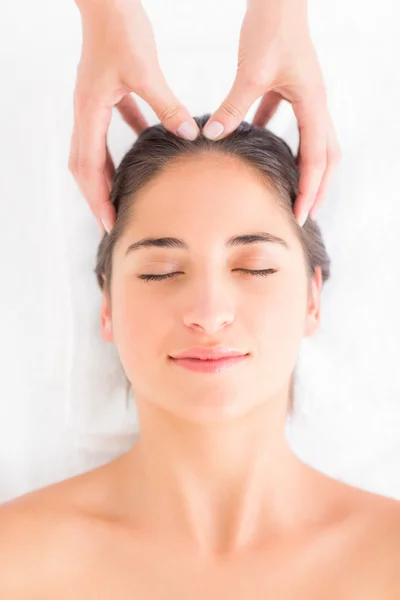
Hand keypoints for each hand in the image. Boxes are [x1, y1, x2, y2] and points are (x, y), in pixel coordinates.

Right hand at [68, 0, 199, 232]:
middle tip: (112, 222)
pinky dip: (120, 145)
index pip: (89, 168)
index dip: (98, 198)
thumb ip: (167, 106)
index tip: (110, 221)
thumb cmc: (120, 29)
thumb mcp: (146, 71)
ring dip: (105, 176)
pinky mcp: (103, 95)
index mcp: (89, 113)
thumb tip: (189, 134)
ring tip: (120, 197)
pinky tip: (140, 149)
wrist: (106, 0)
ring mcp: (91, 105)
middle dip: (96, 196)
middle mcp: (85, 114)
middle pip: (84, 167)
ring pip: (93, 151)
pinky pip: (108, 128)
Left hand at [202, 0, 340, 225]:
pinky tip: (259, 144)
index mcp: (313, 105)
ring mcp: (305, 96)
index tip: (299, 214)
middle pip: (326, 156)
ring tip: (293, 189)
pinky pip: (288, 119)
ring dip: (305, 167)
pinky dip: (278, 137)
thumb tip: (212, 136)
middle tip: (304, 213)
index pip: (316, 159)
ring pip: (312, 140)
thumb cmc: (272, 29)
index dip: (309, 189)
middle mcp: (316, 104)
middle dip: (317, 187)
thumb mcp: (251, 73)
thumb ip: (233, 107)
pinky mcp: (289, 87)